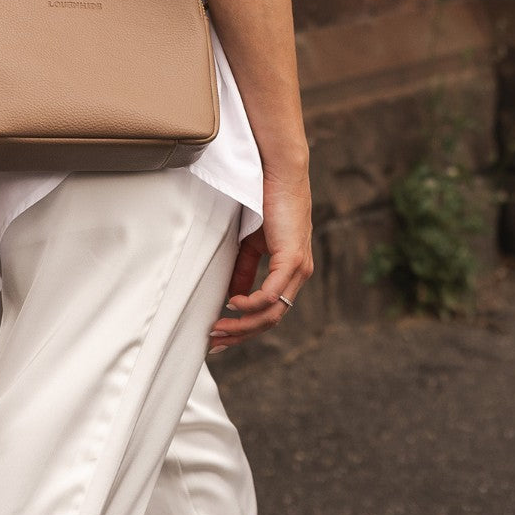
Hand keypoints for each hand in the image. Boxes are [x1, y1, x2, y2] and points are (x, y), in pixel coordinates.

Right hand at [207, 166, 312, 352]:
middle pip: (271, 319)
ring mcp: (298, 268)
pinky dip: (251, 304)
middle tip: (215, 342)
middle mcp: (299, 274)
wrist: (279, 172)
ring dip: (243, 324)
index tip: (221, 336)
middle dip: (241, 334)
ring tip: (218, 327)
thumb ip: (244, 269)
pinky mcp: (292, 259)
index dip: (246, 327)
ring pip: (271, 313)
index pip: (270, 311)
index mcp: (291, 271)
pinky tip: (234, 304)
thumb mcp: (251, 242)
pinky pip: (271, 294)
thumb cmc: (267, 200)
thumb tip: (233, 296)